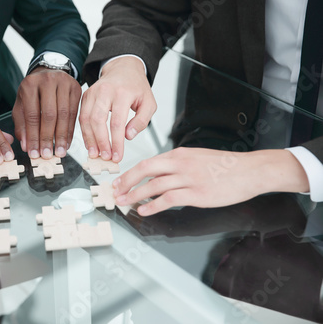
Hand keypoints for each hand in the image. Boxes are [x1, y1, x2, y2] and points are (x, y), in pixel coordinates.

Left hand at [12, 66, 81, 158]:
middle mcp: (48, 81)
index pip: (32, 115)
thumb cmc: (33, 92)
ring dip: (61, 137)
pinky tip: (66, 142)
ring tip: (59, 152)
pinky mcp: (77, 88)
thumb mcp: (22, 105)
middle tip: (47, 155)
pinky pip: (74, 113)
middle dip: (48, 138)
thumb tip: (26, 146)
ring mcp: (64, 83)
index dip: (33, 136)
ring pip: (64, 115)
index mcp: (30, 84)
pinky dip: (70, 130)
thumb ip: (22, 125)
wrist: (49, 73)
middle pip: (49, 115)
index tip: (33, 153)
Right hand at [80, 56, 155, 161]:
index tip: (117, 156)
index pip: (117, 122)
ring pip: (86, 119)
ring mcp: (92, 92)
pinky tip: (90, 143)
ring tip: (95, 154)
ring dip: (90, 139)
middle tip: (105, 157)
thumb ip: (141, 121)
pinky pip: (81, 116)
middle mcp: (105, 91)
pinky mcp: (85, 96)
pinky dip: (84, 132)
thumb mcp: (149, 103)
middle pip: (97, 121)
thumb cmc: (136, 87)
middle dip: (100, 142)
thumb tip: (128, 136)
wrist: (123, 68)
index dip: (116, 142)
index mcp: (122, 92)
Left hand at [113, 148, 309, 214]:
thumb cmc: (226, 166)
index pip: (148, 162)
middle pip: (145, 169)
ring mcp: (189, 178)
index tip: (120, 181)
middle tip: (115, 191)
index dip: (131, 173)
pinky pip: (169, 200)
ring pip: (154, 185)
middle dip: (127, 181)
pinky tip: (144, 211)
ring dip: (136, 195)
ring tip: (125, 202)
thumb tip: (159, 175)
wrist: (251, 171)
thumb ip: (178, 165)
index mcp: (180, 154)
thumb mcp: (198, 158)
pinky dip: (153, 206)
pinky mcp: (197, 193)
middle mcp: (181, 163)